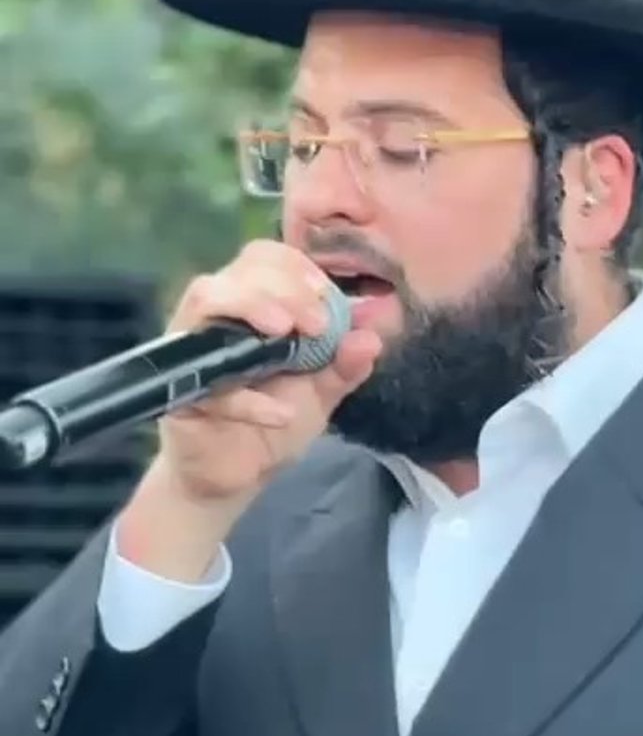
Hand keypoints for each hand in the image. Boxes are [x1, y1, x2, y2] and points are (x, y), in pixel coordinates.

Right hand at [116, 241, 380, 578]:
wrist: (236, 478)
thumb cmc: (274, 423)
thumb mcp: (321, 392)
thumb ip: (345, 364)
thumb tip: (372, 335)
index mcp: (251, 305)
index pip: (265, 257)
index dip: (298, 268)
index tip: (330, 299)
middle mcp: (216, 317)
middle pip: (238, 271)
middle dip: (284, 287)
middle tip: (319, 324)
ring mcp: (190, 350)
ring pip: (206, 299)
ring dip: (251, 305)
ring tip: (287, 333)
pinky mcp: (178, 393)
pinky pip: (206, 382)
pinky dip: (247, 398)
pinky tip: (280, 414)